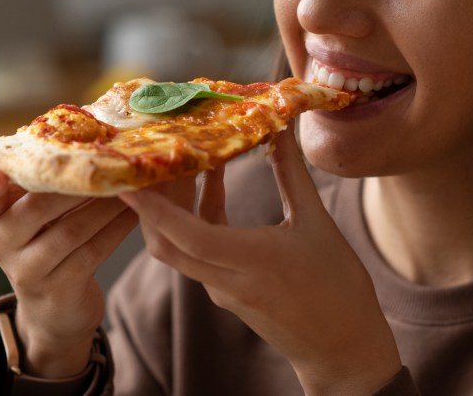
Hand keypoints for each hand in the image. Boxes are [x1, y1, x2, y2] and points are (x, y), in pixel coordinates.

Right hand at [0, 168, 140, 377]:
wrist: (55, 306)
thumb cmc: (47, 237)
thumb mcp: (34, 208)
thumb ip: (41, 176)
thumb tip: (82, 128)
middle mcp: (0, 241)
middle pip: (37, 207)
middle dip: (78, 184)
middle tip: (111, 161)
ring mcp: (25, 269)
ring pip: (71, 230)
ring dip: (107, 205)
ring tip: (132, 185)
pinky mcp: (56, 289)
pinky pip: (92, 252)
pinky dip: (117, 229)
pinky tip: (136, 212)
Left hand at [120, 124, 401, 394]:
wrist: (341, 346)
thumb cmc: (337, 287)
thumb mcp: (318, 223)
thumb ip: (292, 174)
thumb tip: (278, 126)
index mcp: (253, 263)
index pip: (188, 236)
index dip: (156, 207)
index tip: (131, 179)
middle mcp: (228, 280)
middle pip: (167, 244)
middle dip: (151, 201)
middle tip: (151, 157)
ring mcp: (223, 289)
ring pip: (179, 247)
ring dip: (171, 207)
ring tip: (179, 160)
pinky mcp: (226, 290)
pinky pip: (197, 251)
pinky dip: (195, 217)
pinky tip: (211, 182)